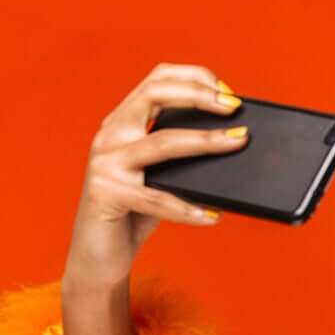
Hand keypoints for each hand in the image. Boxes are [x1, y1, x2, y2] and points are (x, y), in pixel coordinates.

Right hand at [64, 62, 248, 288]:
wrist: (97, 257)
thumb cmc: (136, 214)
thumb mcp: (161, 177)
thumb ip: (183, 157)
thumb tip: (235, 143)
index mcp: (122, 123)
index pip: (156, 80)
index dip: (193, 77)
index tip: (228, 92)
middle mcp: (110, 135)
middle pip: (154, 95)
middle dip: (199, 95)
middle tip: (234, 107)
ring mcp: (105, 164)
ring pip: (162, 142)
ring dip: (206, 141)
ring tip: (237, 142)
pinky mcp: (106, 195)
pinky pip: (157, 199)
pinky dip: (189, 208)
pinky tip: (212, 215)